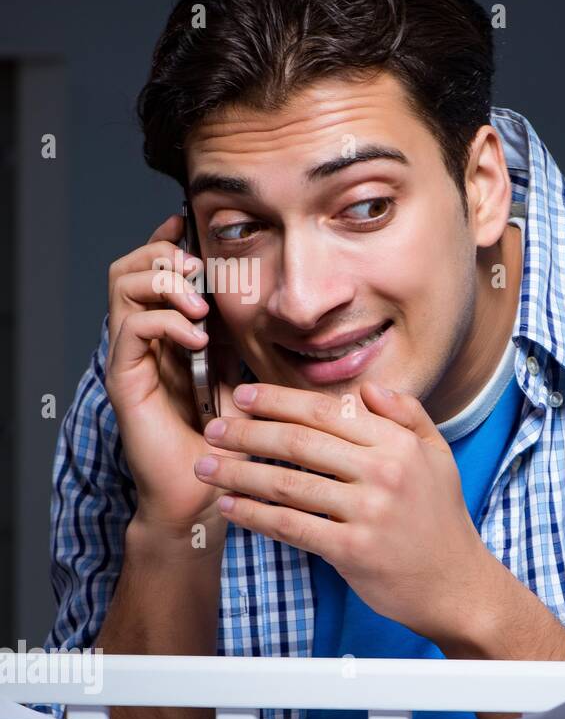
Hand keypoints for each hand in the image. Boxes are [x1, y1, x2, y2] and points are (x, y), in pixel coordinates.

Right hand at [104, 213, 253, 538]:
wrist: (206, 493)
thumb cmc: (231, 442)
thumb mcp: (250, 379)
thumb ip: (253, 344)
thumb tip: (288, 309)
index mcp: (172, 334)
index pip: (156, 271)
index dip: (169, 242)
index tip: (191, 225)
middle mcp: (146, 340)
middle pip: (130, 267)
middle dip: (163, 256)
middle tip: (198, 271)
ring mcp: (132, 358)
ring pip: (123, 288)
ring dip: (165, 283)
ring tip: (199, 305)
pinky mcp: (126, 380)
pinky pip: (131, 330)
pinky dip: (165, 321)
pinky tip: (197, 338)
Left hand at [193, 380, 497, 646]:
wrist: (456, 585)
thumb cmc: (442, 521)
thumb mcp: (438, 457)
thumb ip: (408, 416)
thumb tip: (368, 388)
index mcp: (399, 444)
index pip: (328, 411)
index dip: (279, 401)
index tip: (244, 396)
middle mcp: (384, 472)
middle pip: (300, 441)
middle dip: (247, 432)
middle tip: (212, 430)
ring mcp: (368, 511)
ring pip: (286, 483)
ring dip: (238, 472)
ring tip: (205, 467)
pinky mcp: (351, 550)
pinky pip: (289, 526)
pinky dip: (253, 515)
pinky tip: (229, 506)